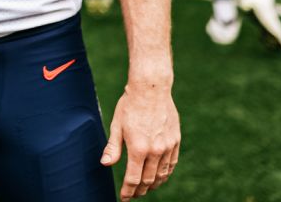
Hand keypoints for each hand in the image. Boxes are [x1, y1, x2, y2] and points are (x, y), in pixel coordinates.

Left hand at [102, 82, 180, 199]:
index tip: (124, 198)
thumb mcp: (116, 126)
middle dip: (140, 190)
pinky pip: (171, 164)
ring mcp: (167, 147)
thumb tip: (105, 164)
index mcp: (138, 148)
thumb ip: (112, 148)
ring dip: (153, 184)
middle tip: (134, 194)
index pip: (133, 179)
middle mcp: (155, 150)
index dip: (128, 191)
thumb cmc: (130, 105)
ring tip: (145, 188)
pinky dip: (165, 174)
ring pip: (161, 174)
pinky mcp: (175, 141)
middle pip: (148, 180)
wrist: (151, 89)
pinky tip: (159, 176)